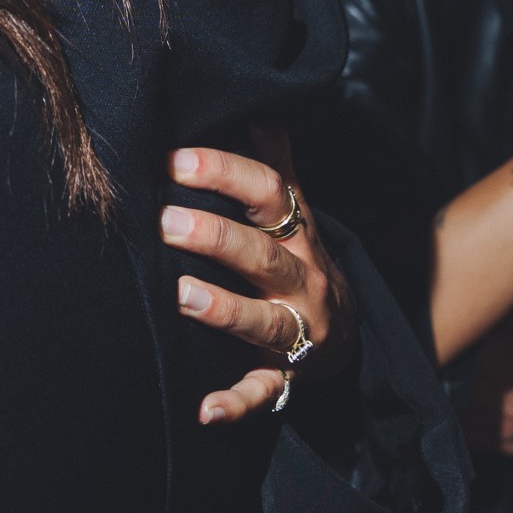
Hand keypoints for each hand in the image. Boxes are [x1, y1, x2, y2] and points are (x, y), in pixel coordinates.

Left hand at [162, 127, 353, 426]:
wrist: (345, 334)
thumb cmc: (298, 257)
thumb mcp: (294, 210)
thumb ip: (273, 160)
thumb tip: (256, 102)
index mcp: (297, 233)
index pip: (268, 193)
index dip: (224, 172)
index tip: (175, 158)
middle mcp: (301, 281)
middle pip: (262, 255)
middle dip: (216, 237)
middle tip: (166, 221)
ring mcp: (296, 333)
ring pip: (264, 322)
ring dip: (225, 310)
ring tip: (180, 296)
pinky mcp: (286, 379)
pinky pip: (263, 393)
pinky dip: (235, 404)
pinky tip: (204, 410)